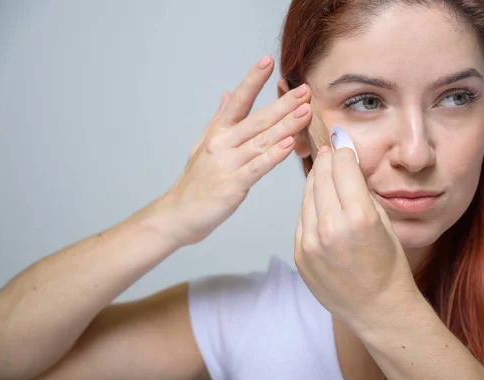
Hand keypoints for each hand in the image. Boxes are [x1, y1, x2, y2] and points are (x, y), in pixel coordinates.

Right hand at [158, 56, 311, 245]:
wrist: (178, 214)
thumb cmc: (195, 183)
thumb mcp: (202, 146)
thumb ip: (218, 120)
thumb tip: (225, 94)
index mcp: (217, 133)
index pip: (237, 101)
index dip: (252, 80)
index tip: (267, 61)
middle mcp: (221, 144)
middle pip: (256, 119)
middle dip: (283, 104)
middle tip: (304, 90)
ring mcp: (226, 163)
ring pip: (261, 141)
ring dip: (285, 126)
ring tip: (305, 112)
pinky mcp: (232, 184)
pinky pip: (257, 167)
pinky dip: (274, 155)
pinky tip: (289, 144)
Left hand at [294, 145, 416, 331]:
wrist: (376, 308)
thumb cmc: (387, 267)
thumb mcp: (383, 223)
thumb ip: (360, 194)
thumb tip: (346, 167)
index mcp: (359, 217)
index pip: (342, 168)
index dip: (342, 152)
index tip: (340, 143)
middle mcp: (331, 227)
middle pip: (320, 178)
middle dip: (325, 161)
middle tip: (327, 150)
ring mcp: (310, 242)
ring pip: (306, 196)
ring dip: (314, 180)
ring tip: (320, 170)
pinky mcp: (299, 254)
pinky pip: (301, 219)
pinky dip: (309, 206)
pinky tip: (317, 200)